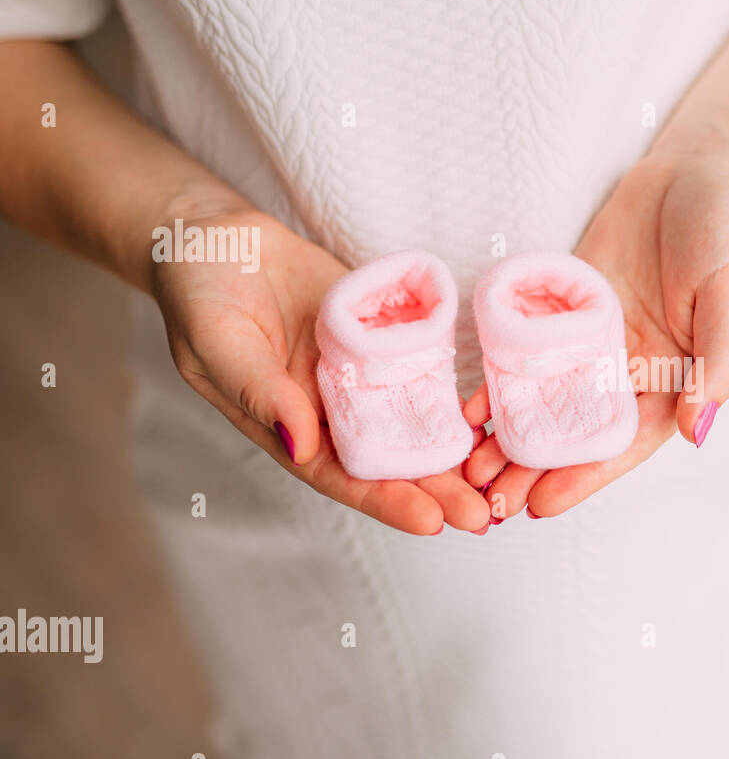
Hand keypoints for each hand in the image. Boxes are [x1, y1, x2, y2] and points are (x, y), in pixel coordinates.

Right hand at [150, 206, 489, 534]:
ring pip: (411, 424)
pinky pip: (419, 372)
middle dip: (435, 490)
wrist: (217, 236)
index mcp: (284, 425)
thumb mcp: (217, 339)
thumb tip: (302, 445)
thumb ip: (259, 391)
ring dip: (453, 452)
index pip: (340, 475)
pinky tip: (491, 417)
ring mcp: (357, 378)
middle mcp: (327, 412)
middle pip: (387, 461)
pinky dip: (452, 396)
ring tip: (499, 478)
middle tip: (484, 517)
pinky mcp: (379, 341)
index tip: (430, 522)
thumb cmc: (200, 289)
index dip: (385, 500)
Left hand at [463, 149, 728, 518]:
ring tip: (468, 470)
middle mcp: (629, 373)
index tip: (542, 506)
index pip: (624, 444)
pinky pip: (529, 353)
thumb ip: (719, 363)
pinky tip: (468, 408)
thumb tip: (694, 430)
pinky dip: (501, 382)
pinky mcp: (563, 311)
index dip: (585, 476)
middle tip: (487, 504)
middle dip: (536, 470)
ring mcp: (592, 344)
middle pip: (578, 434)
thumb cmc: (728, 234)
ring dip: (510, 438)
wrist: (696, 169)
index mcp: (674, 382)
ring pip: (547, 403)